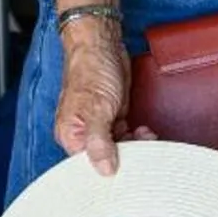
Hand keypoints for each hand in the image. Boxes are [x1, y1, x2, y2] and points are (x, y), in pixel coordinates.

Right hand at [53, 22, 152, 174]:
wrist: (102, 43)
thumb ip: (99, 141)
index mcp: (70, 136)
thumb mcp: (95, 109)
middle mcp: (83, 134)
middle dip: (127, 157)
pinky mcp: (114, 116)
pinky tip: (145, 130)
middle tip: (144, 153)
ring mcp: (100, 126)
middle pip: (106, 159)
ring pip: (120, 148)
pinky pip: (127, 135)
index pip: (88, 166)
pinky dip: (138, 136)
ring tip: (147, 137)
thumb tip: (105, 170)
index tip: (127, 173)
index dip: (108, 171)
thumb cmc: (90, 70)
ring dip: (136, 146)